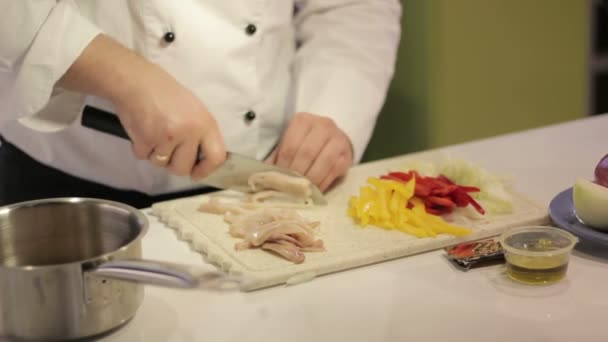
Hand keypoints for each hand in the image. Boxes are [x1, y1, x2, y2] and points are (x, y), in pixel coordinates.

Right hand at [112, 62, 225, 179]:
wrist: (136, 80)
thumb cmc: (164, 92)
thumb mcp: (194, 108)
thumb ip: (200, 132)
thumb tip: (203, 157)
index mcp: (205, 123)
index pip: (216, 157)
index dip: (206, 170)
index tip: (197, 174)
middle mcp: (189, 132)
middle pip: (183, 168)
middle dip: (173, 164)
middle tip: (167, 150)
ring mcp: (167, 137)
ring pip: (161, 163)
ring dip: (155, 153)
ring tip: (153, 132)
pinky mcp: (146, 140)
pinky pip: (143, 156)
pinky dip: (140, 147)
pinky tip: (142, 129)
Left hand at [266, 112, 352, 190]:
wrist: (332, 139)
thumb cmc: (306, 143)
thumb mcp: (291, 143)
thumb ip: (279, 157)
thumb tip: (264, 176)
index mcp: (303, 121)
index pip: (291, 146)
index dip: (283, 165)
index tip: (277, 179)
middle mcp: (323, 126)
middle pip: (307, 153)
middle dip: (296, 174)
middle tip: (288, 188)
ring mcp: (337, 140)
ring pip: (323, 162)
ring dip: (310, 180)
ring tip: (300, 191)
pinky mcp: (346, 156)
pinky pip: (334, 171)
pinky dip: (322, 184)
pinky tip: (313, 191)